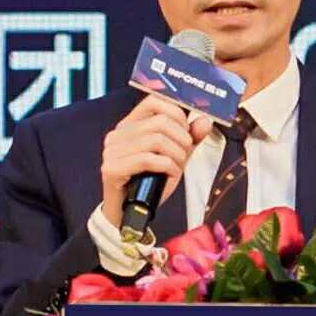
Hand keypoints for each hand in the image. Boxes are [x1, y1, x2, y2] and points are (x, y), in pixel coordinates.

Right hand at [100, 95, 213, 228]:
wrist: (129, 213)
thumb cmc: (149, 183)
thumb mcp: (174, 158)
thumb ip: (189, 139)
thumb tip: (204, 121)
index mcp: (130, 125)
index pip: (153, 101)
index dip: (176, 113)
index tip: (187, 130)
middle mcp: (117, 134)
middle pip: (159, 122)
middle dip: (181, 139)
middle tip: (185, 154)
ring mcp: (112, 151)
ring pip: (155, 140)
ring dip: (176, 155)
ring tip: (178, 166)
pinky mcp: (111, 169)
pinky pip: (147, 159)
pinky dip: (167, 166)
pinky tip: (170, 174)